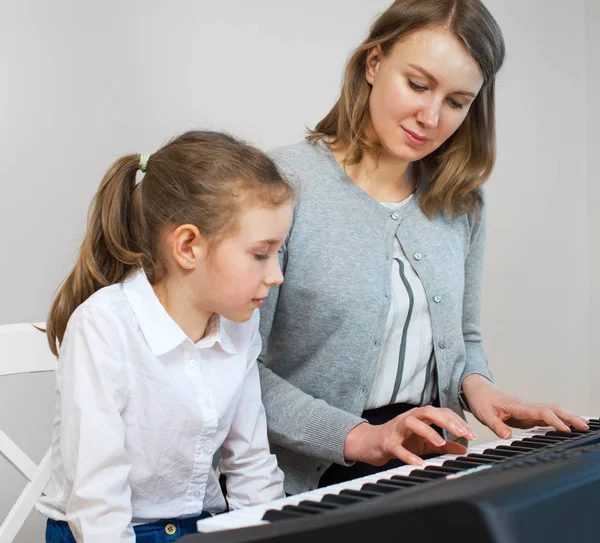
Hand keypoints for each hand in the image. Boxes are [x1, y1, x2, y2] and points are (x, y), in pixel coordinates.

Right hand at [343, 405, 475, 465]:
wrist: (370, 443)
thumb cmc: (398, 440)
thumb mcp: (423, 443)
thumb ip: (443, 445)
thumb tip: (463, 448)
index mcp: (419, 417)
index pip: (440, 412)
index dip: (456, 421)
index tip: (471, 434)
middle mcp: (408, 418)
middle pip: (427, 411)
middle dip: (446, 420)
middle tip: (462, 433)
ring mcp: (396, 429)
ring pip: (412, 423)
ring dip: (427, 431)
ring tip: (441, 443)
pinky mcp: (387, 443)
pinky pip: (398, 447)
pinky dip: (408, 455)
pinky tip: (419, 463)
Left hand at [462, 374, 588, 438]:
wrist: (478, 390)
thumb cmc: (481, 401)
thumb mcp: (484, 415)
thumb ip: (496, 426)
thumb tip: (507, 436)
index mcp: (518, 406)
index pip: (541, 412)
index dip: (554, 421)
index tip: (566, 430)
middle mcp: (526, 406)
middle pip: (553, 409)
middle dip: (569, 417)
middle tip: (585, 427)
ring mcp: (528, 408)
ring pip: (552, 410)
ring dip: (568, 416)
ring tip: (583, 426)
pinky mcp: (528, 413)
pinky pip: (547, 415)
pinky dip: (560, 419)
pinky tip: (568, 426)